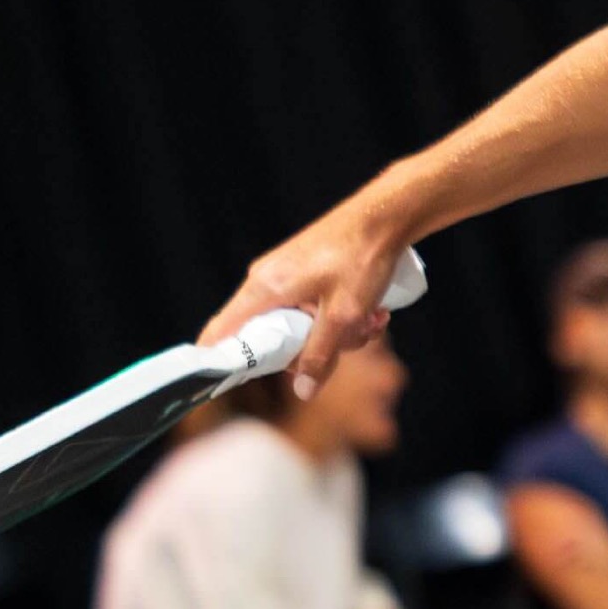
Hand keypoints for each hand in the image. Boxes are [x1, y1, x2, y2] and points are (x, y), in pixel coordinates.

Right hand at [198, 191, 417, 398]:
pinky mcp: (304, 275)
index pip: (222, 332)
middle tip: (348, 341)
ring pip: (301, 327)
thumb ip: (319, 356)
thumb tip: (302, 392)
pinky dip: (342, 317)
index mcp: (264, 290)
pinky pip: (314, 310)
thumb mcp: (343, 316)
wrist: (385, 217)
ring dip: (339, 334)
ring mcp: (286, 278)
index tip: (230, 384)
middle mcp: (267, 282)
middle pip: (271, 338)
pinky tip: (374, 311)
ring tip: (371, 321)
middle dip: (313, 349)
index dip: (221, 362)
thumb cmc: (362, 259)